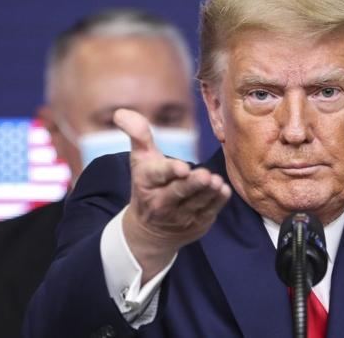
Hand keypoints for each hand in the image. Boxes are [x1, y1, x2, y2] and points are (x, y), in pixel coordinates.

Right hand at [114, 109, 230, 282]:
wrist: (150, 231)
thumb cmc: (149, 184)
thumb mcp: (140, 160)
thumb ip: (138, 134)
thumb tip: (121, 112)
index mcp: (146, 182)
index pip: (157, 175)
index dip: (170, 171)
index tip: (183, 168)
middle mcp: (161, 202)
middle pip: (179, 191)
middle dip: (192, 184)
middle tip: (206, 176)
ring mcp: (179, 216)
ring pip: (197, 202)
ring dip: (209, 192)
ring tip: (217, 182)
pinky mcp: (197, 224)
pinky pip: (209, 212)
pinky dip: (217, 202)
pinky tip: (223, 191)